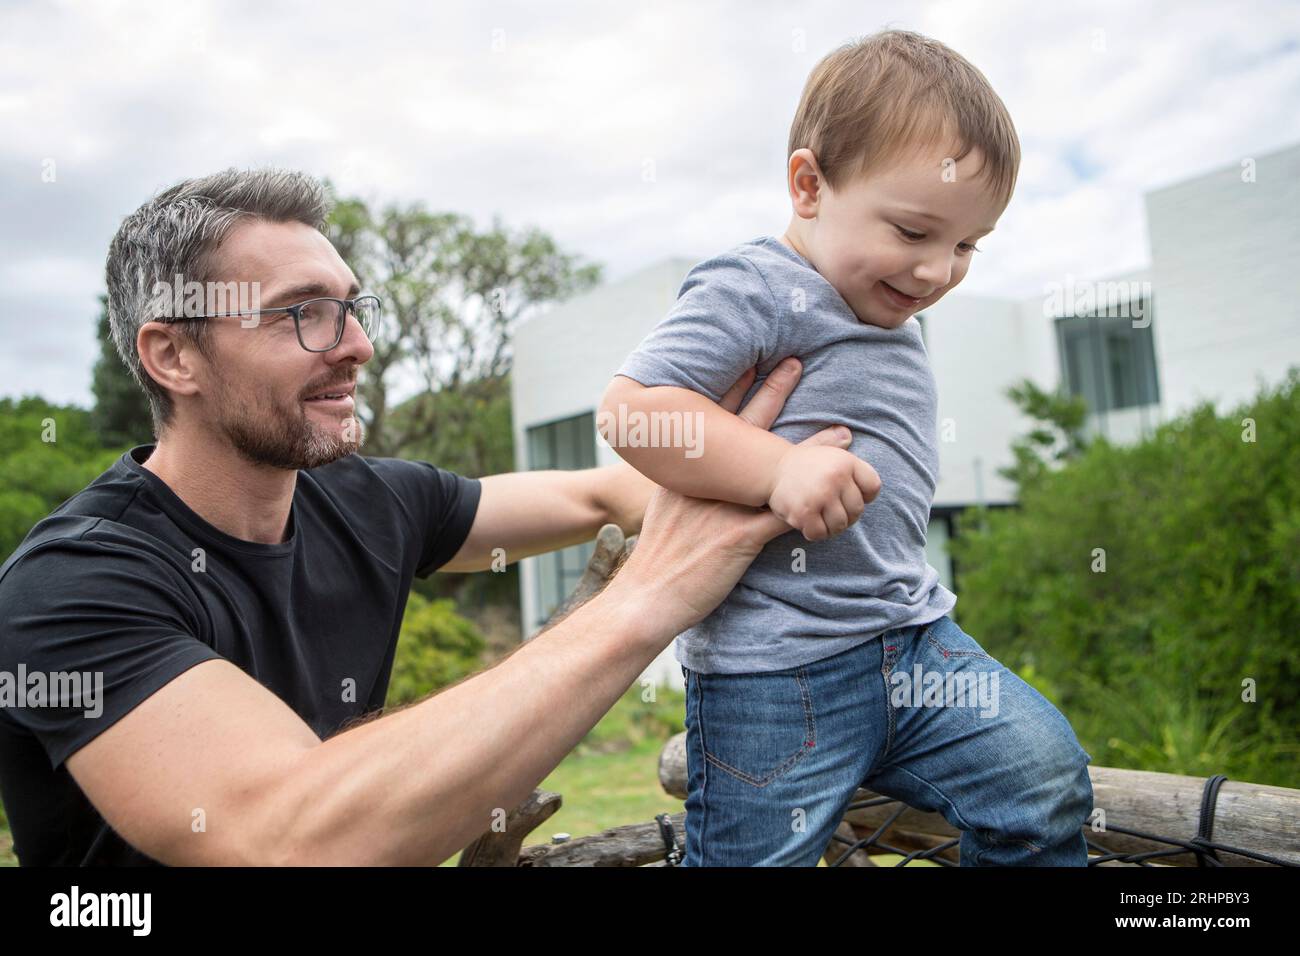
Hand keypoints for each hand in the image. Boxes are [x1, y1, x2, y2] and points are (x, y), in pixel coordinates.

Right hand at [609, 358, 858, 632]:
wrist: (644, 599)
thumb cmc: (653, 564)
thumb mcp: (663, 515)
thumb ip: (683, 494)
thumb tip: (695, 486)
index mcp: (686, 473)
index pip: (712, 420)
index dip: (733, 389)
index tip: (749, 362)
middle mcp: (707, 482)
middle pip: (746, 428)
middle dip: (773, 393)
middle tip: (794, 363)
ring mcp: (726, 507)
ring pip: (778, 469)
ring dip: (813, 449)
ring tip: (842, 432)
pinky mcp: (741, 537)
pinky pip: (786, 516)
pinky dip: (813, 505)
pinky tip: (836, 494)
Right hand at [767, 442, 880, 540]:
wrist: (772, 469)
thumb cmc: (806, 464)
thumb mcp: (829, 452)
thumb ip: (849, 456)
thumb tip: (849, 437)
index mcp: (846, 462)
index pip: (873, 488)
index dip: (865, 496)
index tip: (849, 496)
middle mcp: (835, 477)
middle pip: (857, 510)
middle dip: (847, 515)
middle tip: (833, 512)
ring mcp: (820, 496)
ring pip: (840, 525)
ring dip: (832, 527)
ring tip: (822, 519)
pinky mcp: (804, 513)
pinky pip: (819, 533)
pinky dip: (815, 533)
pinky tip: (809, 524)